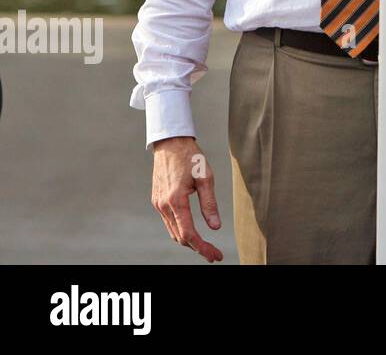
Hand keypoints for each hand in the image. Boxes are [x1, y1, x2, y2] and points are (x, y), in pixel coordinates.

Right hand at [151, 135, 222, 261]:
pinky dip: (180, 230)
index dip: (202, 248)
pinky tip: (191, 230)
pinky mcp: (157, 200)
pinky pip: (169, 222)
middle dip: (197, 248)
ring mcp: (158, 203)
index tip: (215, 255)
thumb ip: (209, 204)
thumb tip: (215, 227)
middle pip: (179, 237)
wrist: (170, 143)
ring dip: (188, 241)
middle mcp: (163, 205)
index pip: (188, 234)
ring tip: (205, 246)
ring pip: (173, 231)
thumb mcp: (206, 177)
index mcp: (176, 201)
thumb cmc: (190, 157)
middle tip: (214, 254)